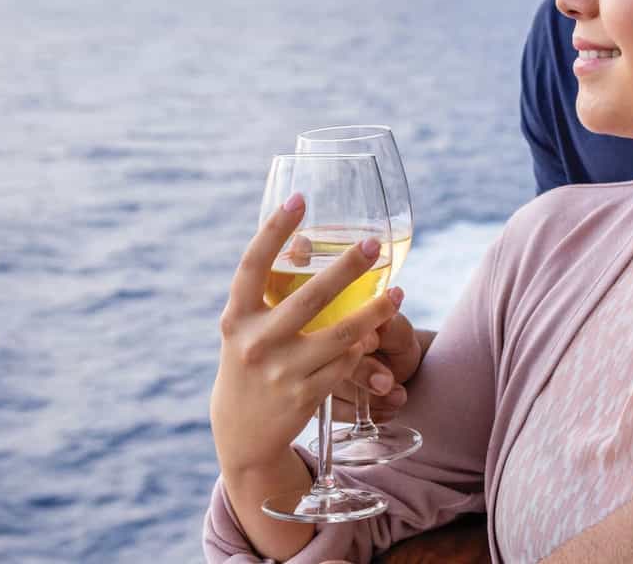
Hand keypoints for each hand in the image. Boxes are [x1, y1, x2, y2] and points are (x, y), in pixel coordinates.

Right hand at [210, 192, 405, 476]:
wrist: (242, 433)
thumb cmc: (250, 363)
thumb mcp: (245, 329)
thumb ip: (269, 297)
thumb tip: (311, 243)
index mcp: (235, 317)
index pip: (253, 265)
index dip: (274, 229)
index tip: (299, 198)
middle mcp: (255, 342)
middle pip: (310, 297)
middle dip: (347, 268)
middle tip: (374, 244)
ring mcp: (280, 371)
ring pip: (340, 335)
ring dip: (374, 313)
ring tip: (397, 294)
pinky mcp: (304, 396)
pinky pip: (345, 364)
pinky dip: (361, 348)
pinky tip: (373, 335)